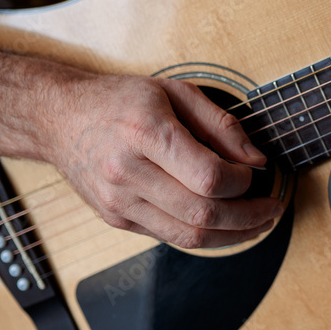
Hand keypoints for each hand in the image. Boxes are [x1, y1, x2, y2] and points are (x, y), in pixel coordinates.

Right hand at [49, 75, 281, 248]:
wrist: (58, 118)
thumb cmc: (120, 100)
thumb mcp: (175, 92)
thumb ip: (221, 124)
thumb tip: (256, 160)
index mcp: (146, 133)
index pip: (208, 177)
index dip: (243, 183)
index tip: (258, 174)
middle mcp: (127, 173)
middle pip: (202, 214)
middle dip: (248, 217)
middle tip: (272, 208)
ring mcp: (118, 202)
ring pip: (187, 236)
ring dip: (232, 236)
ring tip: (257, 224)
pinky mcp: (115, 220)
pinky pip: (169, 237)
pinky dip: (204, 235)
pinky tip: (224, 224)